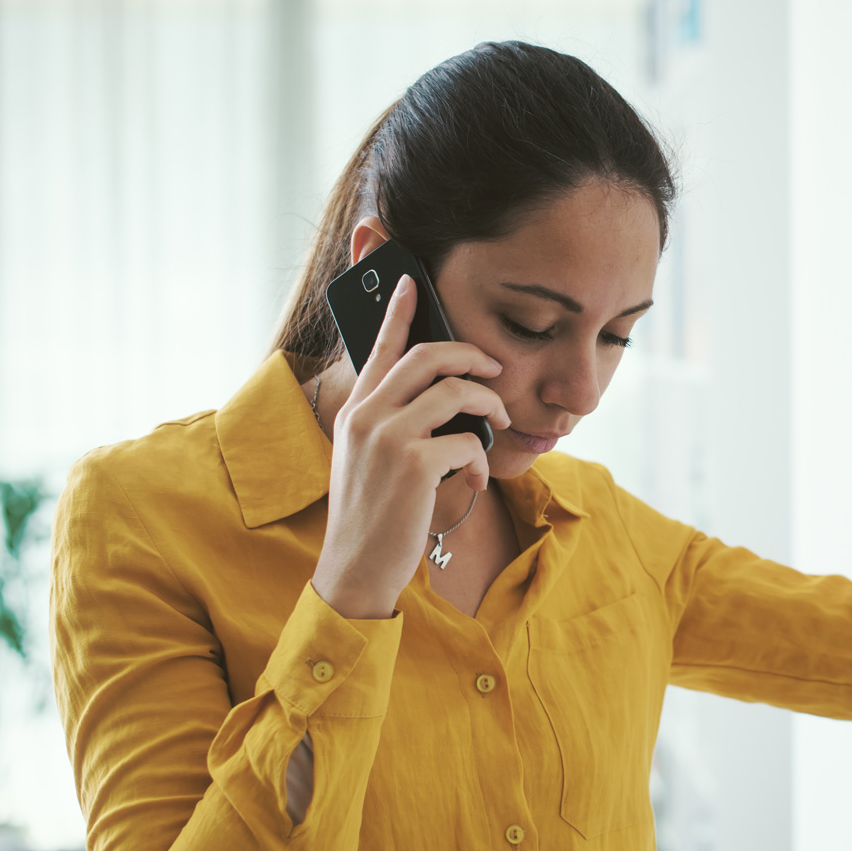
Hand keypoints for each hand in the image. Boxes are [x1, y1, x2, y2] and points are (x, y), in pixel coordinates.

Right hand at [310, 276, 511, 620]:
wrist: (356, 569)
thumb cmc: (372, 516)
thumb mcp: (368, 460)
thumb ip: (391, 424)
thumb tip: (442, 399)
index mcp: (355, 411)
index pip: (378, 348)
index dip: (398, 311)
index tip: (412, 280)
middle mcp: (366, 416)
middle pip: (427, 356)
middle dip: (471, 354)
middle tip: (495, 367)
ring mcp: (388, 438)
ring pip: (456, 391)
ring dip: (488, 405)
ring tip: (496, 423)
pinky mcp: (414, 465)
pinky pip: (468, 442)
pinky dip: (481, 459)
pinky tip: (475, 478)